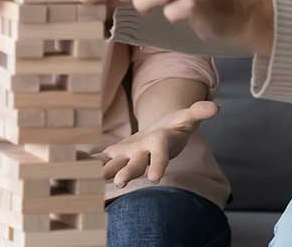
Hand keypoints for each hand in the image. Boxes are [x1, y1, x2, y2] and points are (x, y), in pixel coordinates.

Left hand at [97, 101, 218, 187]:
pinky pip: (103, 158)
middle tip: (120, 183)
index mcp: (161, 146)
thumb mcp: (188, 117)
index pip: (162, 156)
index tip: (156, 178)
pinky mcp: (118, 153)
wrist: (161, 137)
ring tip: (90, 176)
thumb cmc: (175, 126)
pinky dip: (91, 161)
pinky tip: (76, 163)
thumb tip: (216, 107)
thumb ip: (198, 112)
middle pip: (137, 166)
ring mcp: (131, 156)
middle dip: (129, 173)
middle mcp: (145, 155)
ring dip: (104, 171)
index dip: (159, 165)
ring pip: (117, 165)